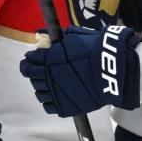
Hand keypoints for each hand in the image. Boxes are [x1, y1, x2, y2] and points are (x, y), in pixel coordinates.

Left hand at [21, 25, 141, 116]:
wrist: (112, 70)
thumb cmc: (95, 50)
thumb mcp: (75, 36)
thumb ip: (56, 37)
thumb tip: (40, 33)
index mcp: (48, 60)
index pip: (29, 62)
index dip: (29, 61)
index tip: (32, 59)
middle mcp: (48, 77)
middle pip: (32, 78)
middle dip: (34, 73)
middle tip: (41, 70)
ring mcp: (56, 94)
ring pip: (39, 93)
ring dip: (41, 87)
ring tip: (49, 84)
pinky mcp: (65, 107)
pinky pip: (48, 107)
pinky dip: (49, 101)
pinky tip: (55, 96)